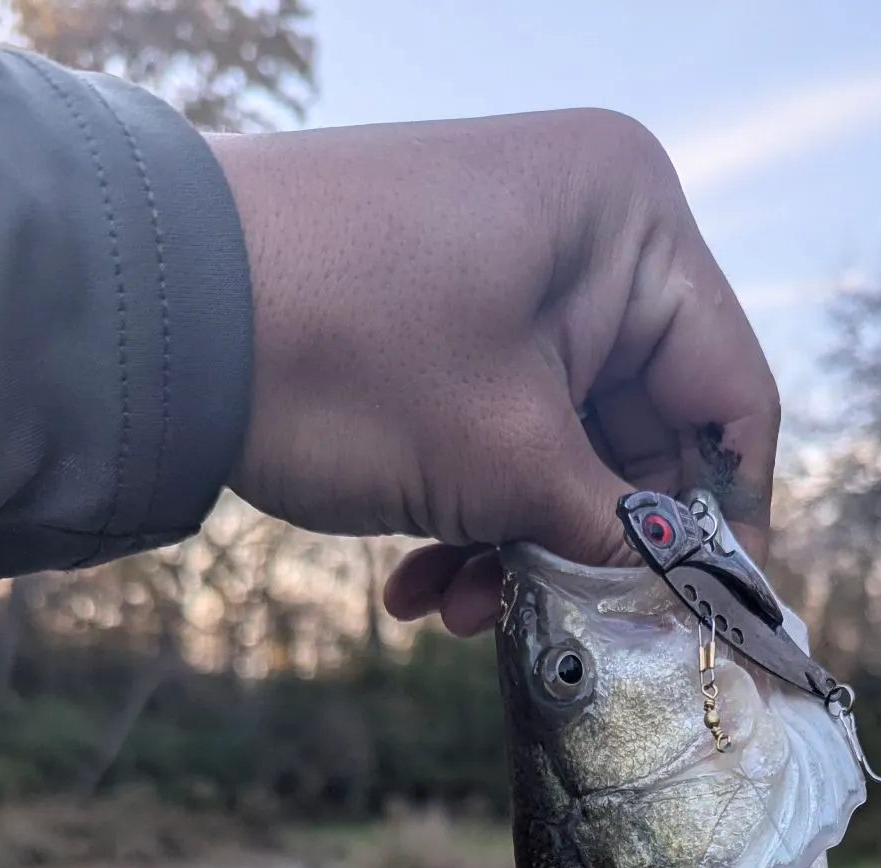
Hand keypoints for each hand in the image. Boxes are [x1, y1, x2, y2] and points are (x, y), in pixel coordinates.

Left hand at [206, 111, 779, 634]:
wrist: (149, 314)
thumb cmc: (347, 360)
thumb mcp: (509, 464)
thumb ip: (621, 538)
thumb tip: (700, 603)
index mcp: (632, 225)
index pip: (732, 394)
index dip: (729, 518)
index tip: (716, 615)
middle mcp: (585, 231)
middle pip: (643, 429)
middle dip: (590, 543)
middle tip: (563, 628)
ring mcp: (512, 269)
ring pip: (565, 441)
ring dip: (520, 541)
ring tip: (459, 613)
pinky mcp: (451, 311)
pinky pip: (502, 425)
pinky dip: (473, 508)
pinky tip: (419, 585)